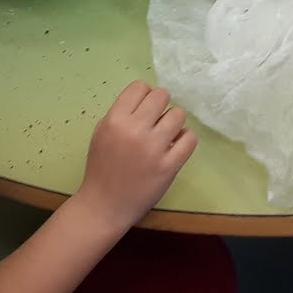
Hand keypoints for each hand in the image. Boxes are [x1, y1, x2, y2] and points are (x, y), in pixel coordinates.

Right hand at [78, 82, 196, 231]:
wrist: (105, 205)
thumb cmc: (101, 168)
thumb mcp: (101, 133)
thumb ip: (121, 114)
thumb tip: (146, 99)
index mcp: (115, 120)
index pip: (140, 87)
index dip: (144, 96)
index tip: (144, 109)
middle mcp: (135, 130)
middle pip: (162, 95)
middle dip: (160, 106)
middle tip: (156, 121)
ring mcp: (154, 148)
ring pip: (179, 114)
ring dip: (174, 122)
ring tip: (166, 135)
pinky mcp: (169, 166)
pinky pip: (190, 139)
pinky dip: (185, 139)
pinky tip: (176, 146)